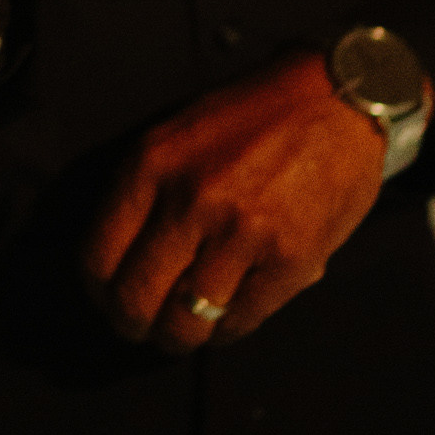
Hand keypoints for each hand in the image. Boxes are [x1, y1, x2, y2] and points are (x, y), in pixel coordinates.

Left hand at [80, 51, 386, 350]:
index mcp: (151, 164)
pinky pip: (241, 320)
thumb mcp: (179, 136)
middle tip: (140, 328)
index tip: (107, 298)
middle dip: (132, 325)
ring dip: (180, 337)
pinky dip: (227, 330)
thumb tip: (119, 263)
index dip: (98, 292)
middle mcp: (191, 200)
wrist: (336, 98)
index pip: (98, 257)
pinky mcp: (290, 260)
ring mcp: (241, 233)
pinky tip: (225, 318)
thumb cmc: (255, 117)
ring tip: (182, 331)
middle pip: (134, 300)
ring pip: (186, 322)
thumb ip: (147, 193)